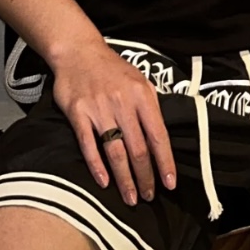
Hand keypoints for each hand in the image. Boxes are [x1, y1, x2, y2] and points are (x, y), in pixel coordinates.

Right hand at [51, 37, 176, 206]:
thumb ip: (150, 107)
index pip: (158, 135)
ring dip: (125, 179)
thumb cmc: (112, 69)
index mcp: (142, 95)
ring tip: (130, 198)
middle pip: (138, 148)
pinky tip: (104, 182)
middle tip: (148, 197)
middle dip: (145, 177)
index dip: (165, 162)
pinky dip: (97, 166)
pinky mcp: (78, 113)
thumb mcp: (139, 80)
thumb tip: (161, 138)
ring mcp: (100, 109)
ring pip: (116, 151)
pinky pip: (88, 144)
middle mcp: (123, 103)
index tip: (170, 183)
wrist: (79, 51)